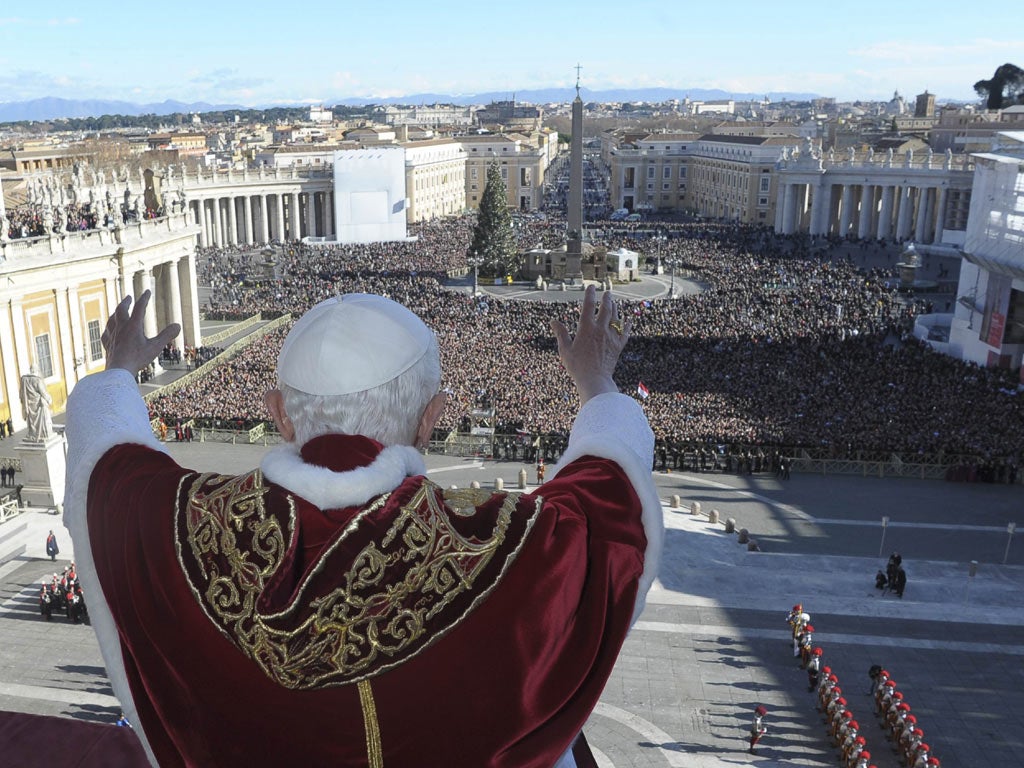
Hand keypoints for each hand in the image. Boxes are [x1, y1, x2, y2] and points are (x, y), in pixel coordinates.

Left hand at [102, 291, 180, 373]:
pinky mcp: (108, 345)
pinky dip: (108, 329)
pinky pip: (106, 334)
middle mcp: (121, 328)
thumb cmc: (137, 359)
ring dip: (115, 313)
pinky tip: (108, 330)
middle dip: (126, 302)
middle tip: (129, 297)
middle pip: (121, 310)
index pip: (139, 308)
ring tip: (118, 311)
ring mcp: (112, 336)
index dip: (144, 298)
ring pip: (111, 320)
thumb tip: (178, 325)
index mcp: (133, 326)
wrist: (118, 371)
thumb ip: (167, 335)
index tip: (147, 291)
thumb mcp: (156, 347)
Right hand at [550, 285, 629, 403]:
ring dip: (615, 309)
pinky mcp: (618, 346)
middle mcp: (601, 330)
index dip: (590, 294)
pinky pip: (625, 332)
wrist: (595, 380)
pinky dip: (627, 325)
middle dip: (606, 299)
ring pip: (616, 318)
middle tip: (607, 293)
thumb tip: (553, 321)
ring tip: (614, 303)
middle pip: (606, 308)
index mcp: (586, 328)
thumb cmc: (577, 367)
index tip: (591, 287)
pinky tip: (629, 320)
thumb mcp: (565, 350)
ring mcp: (611, 337)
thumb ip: (561, 334)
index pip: (588, 306)